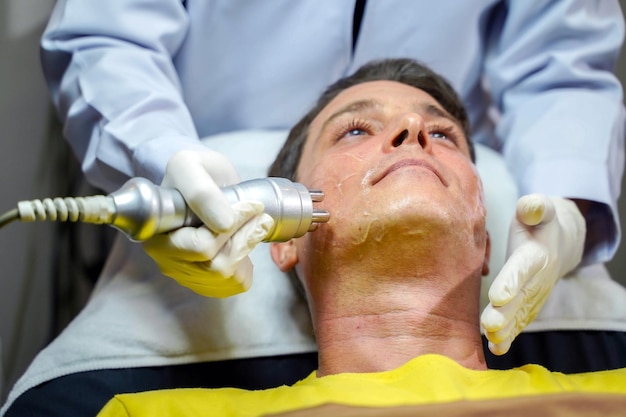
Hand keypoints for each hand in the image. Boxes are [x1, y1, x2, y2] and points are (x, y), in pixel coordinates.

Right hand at [142, 150, 273, 296]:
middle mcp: (164, 257)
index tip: (251, 205)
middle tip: (259, 212)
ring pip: (226, 276)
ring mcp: (183, 273)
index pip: (199, 245)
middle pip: (215, 265)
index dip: (231, 226)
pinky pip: (233, 286)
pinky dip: (246, 266)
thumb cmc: (196, 173)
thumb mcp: (190, 166)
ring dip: (248, 247)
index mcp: (155, 232)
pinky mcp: (202, 282)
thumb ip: (202, 191)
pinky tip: (244, 244)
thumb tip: (224, 224)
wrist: (206, 183)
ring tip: (257, 224)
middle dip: (244, 236)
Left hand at [481, 195, 585, 354]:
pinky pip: (521, 321)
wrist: (561, 242)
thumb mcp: (540, 209)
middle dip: (506, 313)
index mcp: (537, 253)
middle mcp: (538, 278)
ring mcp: (536, 294)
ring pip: (520, 314)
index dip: (511, 283)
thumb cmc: (539, 223)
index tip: (498, 297)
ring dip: (507, 329)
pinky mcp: (529, 304)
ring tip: (491, 339)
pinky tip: (496, 348)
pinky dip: (510, 336)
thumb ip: (536, 206)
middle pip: (521, 297)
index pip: (523, 268)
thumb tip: (530, 206)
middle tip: (490, 326)